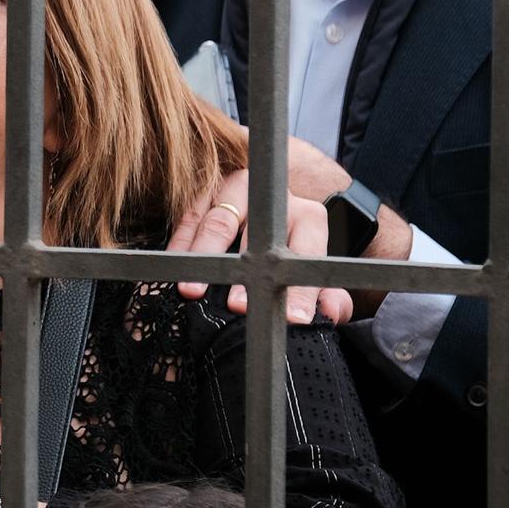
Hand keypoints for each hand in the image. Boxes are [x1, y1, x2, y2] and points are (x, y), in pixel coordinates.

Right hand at [167, 170, 353, 324]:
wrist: (272, 200)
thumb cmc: (292, 244)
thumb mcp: (316, 266)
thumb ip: (330, 294)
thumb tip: (333, 315)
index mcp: (309, 218)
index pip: (306, 256)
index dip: (300, 291)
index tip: (293, 319)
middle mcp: (274, 200)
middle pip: (258, 236)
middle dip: (246, 273)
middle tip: (238, 306)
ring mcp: (237, 188)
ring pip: (218, 220)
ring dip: (204, 256)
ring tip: (192, 290)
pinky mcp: (208, 188)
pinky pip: (189, 214)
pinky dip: (180, 242)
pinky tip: (174, 266)